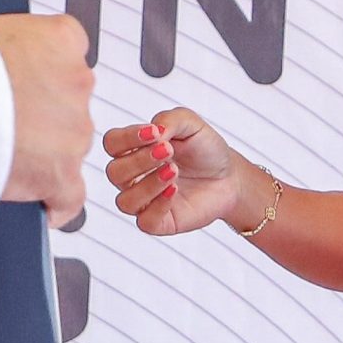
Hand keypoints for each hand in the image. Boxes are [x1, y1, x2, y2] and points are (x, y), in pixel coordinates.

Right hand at [0, 14, 92, 223]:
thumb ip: (16, 51)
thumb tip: (9, 67)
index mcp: (61, 40)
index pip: (71, 55)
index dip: (46, 75)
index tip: (30, 84)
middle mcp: (77, 83)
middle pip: (71, 103)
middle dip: (46, 114)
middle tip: (10, 121)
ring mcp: (73, 131)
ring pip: (70, 146)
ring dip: (46, 153)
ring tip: (6, 155)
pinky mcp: (60, 173)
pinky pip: (70, 196)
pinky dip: (56, 203)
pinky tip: (43, 205)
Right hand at [102, 107, 250, 236]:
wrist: (229, 176)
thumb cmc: (205, 149)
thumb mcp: (191, 124)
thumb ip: (170, 119)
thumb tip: (154, 130)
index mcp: (133, 150)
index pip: (112, 144)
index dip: (127, 138)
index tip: (155, 132)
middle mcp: (133, 177)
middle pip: (114, 172)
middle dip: (139, 160)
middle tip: (167, 151)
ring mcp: (143, 201)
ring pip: (125, 201)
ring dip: (148, 184)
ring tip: (174, 171)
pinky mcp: (158, 222)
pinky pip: (144, 221)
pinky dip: (158, 205)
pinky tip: (175, 189)